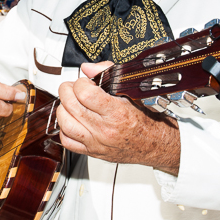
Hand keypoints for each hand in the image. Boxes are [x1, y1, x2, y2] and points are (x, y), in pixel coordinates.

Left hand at [57, 61, 180, 174]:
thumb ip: (109, 75)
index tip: (85, 82)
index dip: (81, 82)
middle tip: (73, 88)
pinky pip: (67, 141)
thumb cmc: (148, 120)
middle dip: (68, 91)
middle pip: (71, 106)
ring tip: (71, 102)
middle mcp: (105, 130)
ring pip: (65, 124)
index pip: (85, 93)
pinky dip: (64, 129)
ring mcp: (97, 142)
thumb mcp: (133, 92)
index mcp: (117, 113)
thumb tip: (88, 68)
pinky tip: (72, 120)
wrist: (156, 144)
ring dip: (64, 108)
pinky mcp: (92, 152)